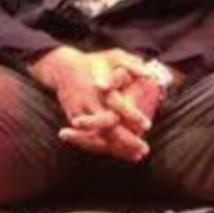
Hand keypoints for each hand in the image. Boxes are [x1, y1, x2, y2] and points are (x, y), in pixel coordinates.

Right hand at [30, 47, 159, 161]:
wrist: (64, 68)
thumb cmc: (94, 62)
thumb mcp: (114, 56)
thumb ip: (132, 65)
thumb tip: (150, 75)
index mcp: (99, 88)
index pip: (117, 105)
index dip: (132, 116)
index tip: (147, 125)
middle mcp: (89, 103)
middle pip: (107, 128)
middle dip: (126, 141)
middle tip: (144, 149)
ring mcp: (79, 113)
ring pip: (97, 138)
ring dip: (117, 149)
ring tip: (137, 156)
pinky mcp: (74, 120)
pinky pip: (89, 139)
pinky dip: (105, 148)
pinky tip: (121, 153)